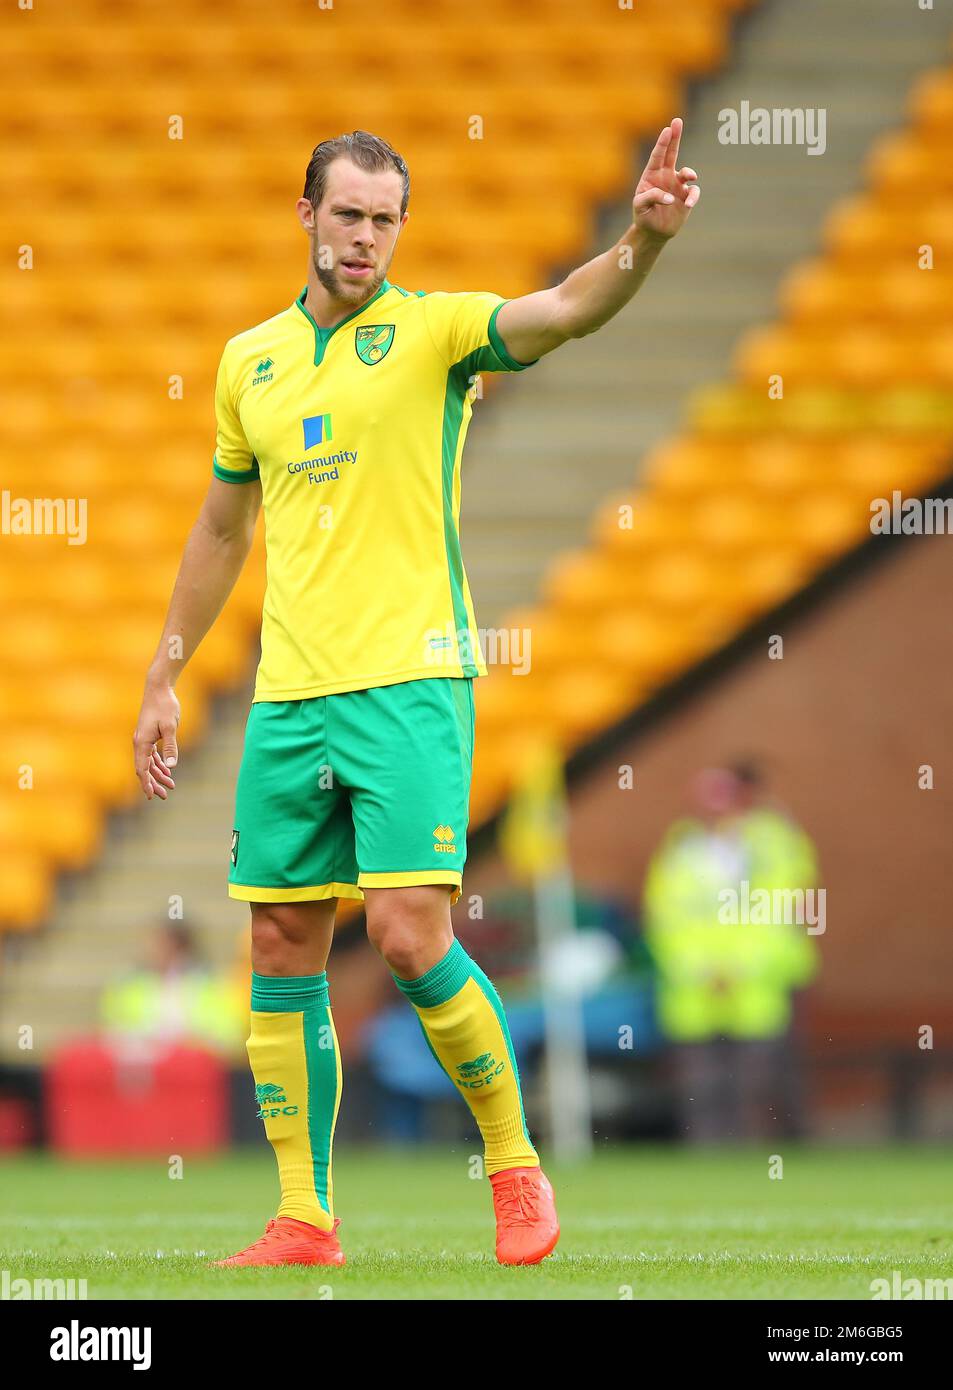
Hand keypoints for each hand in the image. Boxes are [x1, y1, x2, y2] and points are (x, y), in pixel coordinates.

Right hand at [133, 680, 179, 799]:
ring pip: (148, 762)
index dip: (146, 784)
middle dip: (153, 783)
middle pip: (144, 769)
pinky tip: (167, 770)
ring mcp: (143, 739)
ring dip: (158, 774)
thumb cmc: (165, 706)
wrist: (158, 688)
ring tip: (170, 786)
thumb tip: (171, 766)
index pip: (142, 769)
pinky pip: (151, 754)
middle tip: (164, 796)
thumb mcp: (171, 727)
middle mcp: (139, 742)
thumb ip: (170, 747)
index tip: (151, 796)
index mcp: (141, 742)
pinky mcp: (149, 735)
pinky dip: (158, 763)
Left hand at [631, 116, 699, 242]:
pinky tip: (688, 204)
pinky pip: (694, 192)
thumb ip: (650, 197)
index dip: (662, 142)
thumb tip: (670, 197)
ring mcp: (677, 185)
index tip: (667, 129)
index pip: (657, 155)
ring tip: (690, 177)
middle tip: (677, 121)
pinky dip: (693, 196)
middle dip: (675, 137)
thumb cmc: (643, 216)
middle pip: (672, 153)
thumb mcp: (640, 206)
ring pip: (687, 172)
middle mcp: (665, 176)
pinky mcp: (686, 197)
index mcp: (651, 175)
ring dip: (689, 173)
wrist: (653, 232)